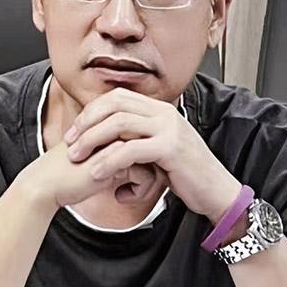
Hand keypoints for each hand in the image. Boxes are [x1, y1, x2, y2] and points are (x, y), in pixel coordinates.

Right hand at [18, 141, 144, 210]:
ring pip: (153, 161)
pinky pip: (145, 174)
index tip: (144, 179)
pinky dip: (140, 191)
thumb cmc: (69, 177)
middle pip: (154, 149)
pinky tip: (121, 198)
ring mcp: (117, 141)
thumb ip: (119, 158)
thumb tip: (147, 167)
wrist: (45, 185)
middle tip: (146, 187)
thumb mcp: (98, 162)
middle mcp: (117, 130)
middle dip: (156, 171)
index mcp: (113, 128)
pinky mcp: (115, 159)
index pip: (148, 142)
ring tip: (133, 194)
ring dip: (149, 183)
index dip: (150, 162)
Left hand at [63, 87, 241, 223]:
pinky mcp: (170, 148)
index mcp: (160, 110)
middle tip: (70, 143)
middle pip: (115, 105)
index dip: (92, 111)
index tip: (75, 131)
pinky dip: (109, 161)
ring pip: (119, 124)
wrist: (216, 190)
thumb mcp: (160, 150)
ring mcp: (169, 128)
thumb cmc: (186, 174)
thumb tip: (111, 142)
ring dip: (93, 140)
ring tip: (77, 157)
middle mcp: (164, 113)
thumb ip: (139, 140)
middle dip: (87, 123)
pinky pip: (131, 150)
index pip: (118, 97)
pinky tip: (96, 173)